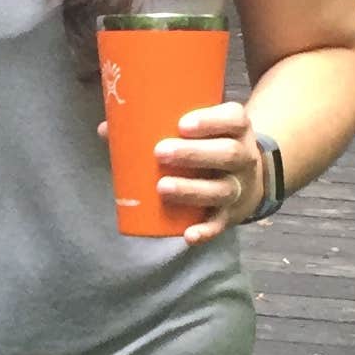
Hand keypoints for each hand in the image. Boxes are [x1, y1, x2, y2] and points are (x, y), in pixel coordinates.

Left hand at [153, 98, 265, 244]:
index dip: (210, 121)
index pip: (233, 119)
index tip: (181, 124)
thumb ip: (157, 125)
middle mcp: (244, 156)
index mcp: (237, 128)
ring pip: (221, 189)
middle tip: (160, 152)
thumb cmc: (210, 144)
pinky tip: (188, 235)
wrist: (248, 178)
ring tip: (162, 187)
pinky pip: (220, 224)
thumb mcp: (198, 129)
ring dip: (192, 190)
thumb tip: (105, 130)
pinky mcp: (231, 214)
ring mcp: (239, 187)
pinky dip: (205, 231)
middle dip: (193, 154)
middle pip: (227, 153)